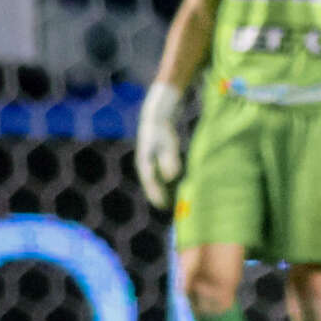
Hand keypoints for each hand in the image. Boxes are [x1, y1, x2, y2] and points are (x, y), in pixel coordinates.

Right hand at [135, 82, 184, 208]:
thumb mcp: (168, 144)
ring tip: (172, 201)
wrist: (158, 112)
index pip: (150, 183)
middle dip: (159, 196)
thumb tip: (170, 177)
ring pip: (156, 179)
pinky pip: (160, 173)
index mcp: (144, 161)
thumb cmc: (163, 128)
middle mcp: (145, 163)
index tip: (164, 207)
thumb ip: (169, 160)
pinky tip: (176, 186)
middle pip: (152, 184)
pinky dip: (166, 181)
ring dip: (163, 190)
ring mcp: (149, 159)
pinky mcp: (157, 156)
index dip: (156, 196)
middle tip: (169, 208)